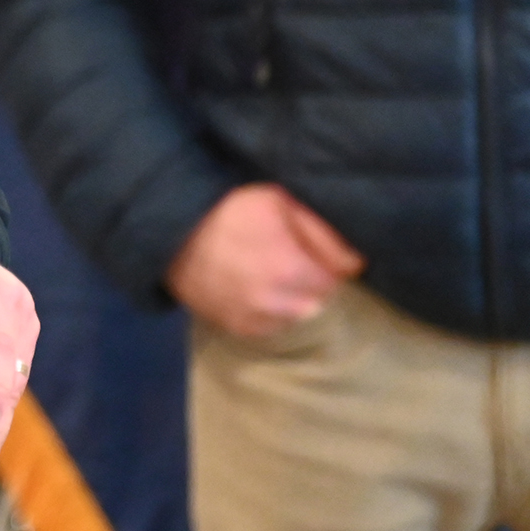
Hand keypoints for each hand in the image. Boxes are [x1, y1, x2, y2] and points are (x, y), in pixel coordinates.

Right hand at [165, 183, 362, 338]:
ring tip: (270, 274)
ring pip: (294, 316)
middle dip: (312, 283)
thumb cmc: (230, 209)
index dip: (328, 262)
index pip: (336, 279)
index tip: (313, 250)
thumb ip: (323, 234)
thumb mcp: (280, 203)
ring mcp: (255, 319)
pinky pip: (268, 326)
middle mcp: (277, 303)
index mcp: (293, 270)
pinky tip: (253, 288)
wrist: (171, 230)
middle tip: (291, 259)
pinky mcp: (235, 327)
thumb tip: (358, 264)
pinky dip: (269, 311)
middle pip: (317, 300)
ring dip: (292, 300)